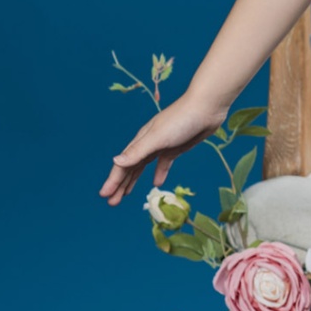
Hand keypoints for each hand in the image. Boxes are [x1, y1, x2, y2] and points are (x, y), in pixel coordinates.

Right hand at [99, 91, 231, 206]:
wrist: (207, 108)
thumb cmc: (181, 120)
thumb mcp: (157, 138)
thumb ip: (138, 151)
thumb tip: (116, 161)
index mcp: (141, 140)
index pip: (123, 164)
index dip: (113, 180)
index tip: (104, 195)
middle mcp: (148, 143)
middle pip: (130, 168)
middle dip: (119, 185)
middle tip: (112, 203)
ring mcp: (162, 146)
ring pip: (143, 167)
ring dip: (133, 180)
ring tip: (125, 195)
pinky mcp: (175, 148)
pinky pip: (163, 164)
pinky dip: (159, 173)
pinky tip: (156, 183)